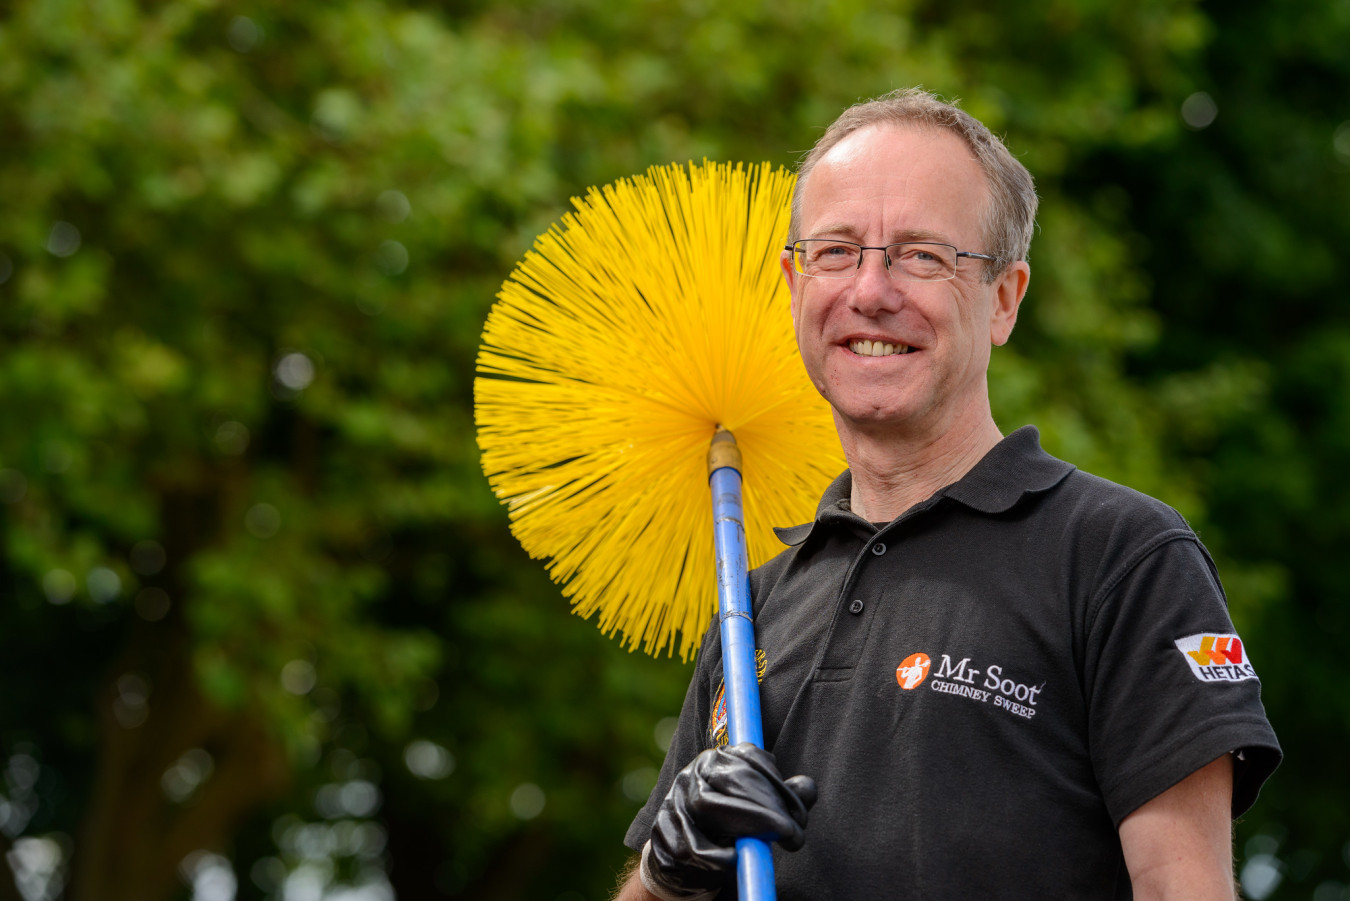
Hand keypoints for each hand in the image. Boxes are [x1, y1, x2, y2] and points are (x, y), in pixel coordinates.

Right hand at [642, 743, 816, 898]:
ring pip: (708, 805)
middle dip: (767, 807)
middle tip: (792, 834)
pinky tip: (734, 860)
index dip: (778, 785)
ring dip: (744, 826)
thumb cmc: (728, 828)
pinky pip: (691, 842)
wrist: (683, 859)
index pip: (750, 757)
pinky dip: (717, 855)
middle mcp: (693, 773)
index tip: (799, 816)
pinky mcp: (662, 832)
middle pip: (731, 778)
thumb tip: (808, 787)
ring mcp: (674, 800)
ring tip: (765, 846)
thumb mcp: (759, 809)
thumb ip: (785, 797)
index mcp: (718, 759)